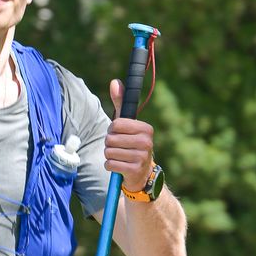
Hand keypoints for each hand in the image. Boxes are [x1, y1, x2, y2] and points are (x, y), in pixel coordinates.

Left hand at [106, 79, 154, 193]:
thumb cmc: (130, 144)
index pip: (116, 124)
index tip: (119, 134)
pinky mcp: (134, 170)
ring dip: (109, 156)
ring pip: (109, 152)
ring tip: (119, 157)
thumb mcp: (126, 123)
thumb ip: (120, 102)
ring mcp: (142, 157)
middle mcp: (146, 142)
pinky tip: (119, 167)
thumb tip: (114, 81)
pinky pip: (110, 165)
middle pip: (111, 139)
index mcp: (146, 128)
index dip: (112, 130)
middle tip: (119, 148)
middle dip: (109, 144)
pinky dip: (110, 166)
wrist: (141, 174)